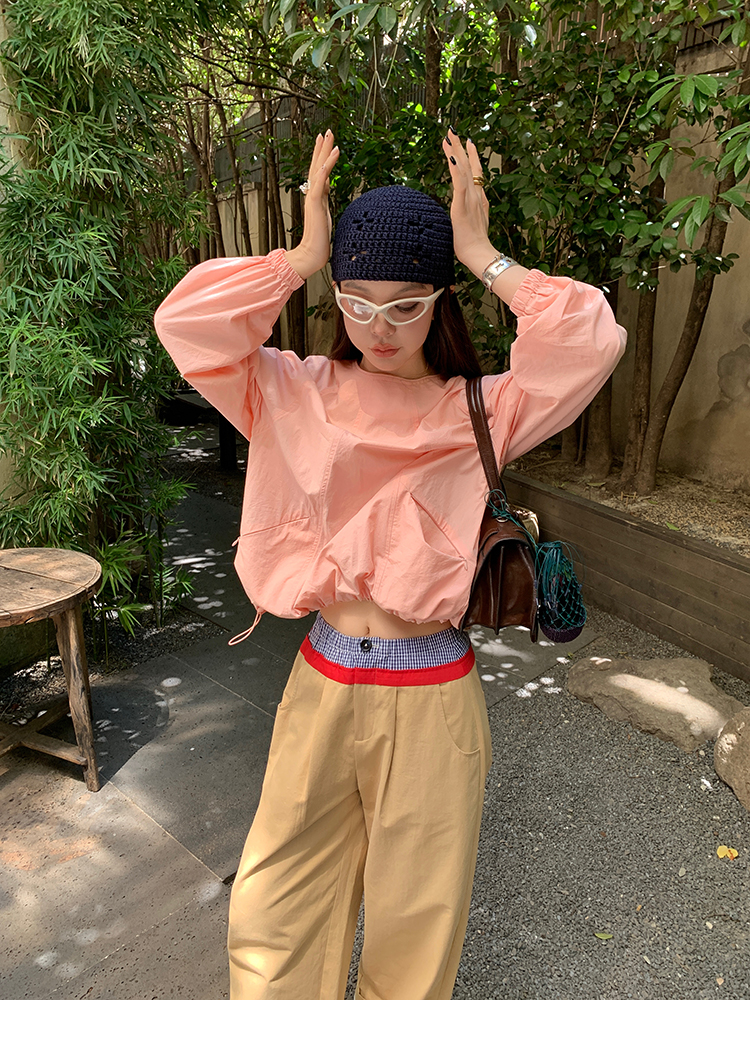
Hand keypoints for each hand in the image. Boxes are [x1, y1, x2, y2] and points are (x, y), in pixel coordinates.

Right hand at [286, 130, 339, 280]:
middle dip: (322, 148)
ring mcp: (313, 197)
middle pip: (317, 166)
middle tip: (326, 131)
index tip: (326, 145)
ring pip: (318, 168)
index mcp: (316, 199)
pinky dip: (328, 164)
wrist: (312, 254)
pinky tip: (334, 152)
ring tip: (329, 135)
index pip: (319, 174)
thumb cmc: (319, 244)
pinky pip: (322, 178)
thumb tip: (326, 210)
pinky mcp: (316, 201)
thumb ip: (325, 212)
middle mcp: (313, 195)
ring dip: (324, 150)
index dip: (322, 159)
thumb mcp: (325, 222)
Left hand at [441, 132, 493, 277]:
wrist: (478, 254)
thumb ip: (467, 217)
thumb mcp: (471, 226)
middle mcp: (476, 195)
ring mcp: (470, 198)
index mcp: (478, 199)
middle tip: (454, 131)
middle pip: (468, 166)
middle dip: (461, 148)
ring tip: (449, 137)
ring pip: (462, 170)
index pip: (474, 173)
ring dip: (456, 152)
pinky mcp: (462, 205)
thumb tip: (462, 217)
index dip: (471, 157)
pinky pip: (458, 183)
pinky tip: (450, 157)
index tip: (468, 143)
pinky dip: (455, 170)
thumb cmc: (473, 246)